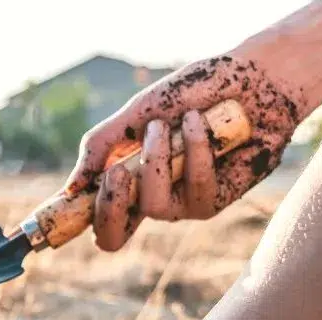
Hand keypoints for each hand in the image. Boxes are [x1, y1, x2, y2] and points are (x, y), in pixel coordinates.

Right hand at [68, 54, 306, 250]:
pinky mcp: (214, 200)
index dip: (75, 217)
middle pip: (113, 237)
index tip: (71, 196)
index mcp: (125, 180)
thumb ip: (101, 146)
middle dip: (110, 206)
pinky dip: (193, 152)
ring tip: (165, 125)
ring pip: (151, 207)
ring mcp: (181, 203)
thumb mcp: (136, 113)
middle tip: (116, 173)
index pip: (93, 217)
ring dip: (155, 161)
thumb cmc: (192, 93)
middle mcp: (150, 198)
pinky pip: (193, 190)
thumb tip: (71, 188)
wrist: (250, 79)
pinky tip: (197, 124)